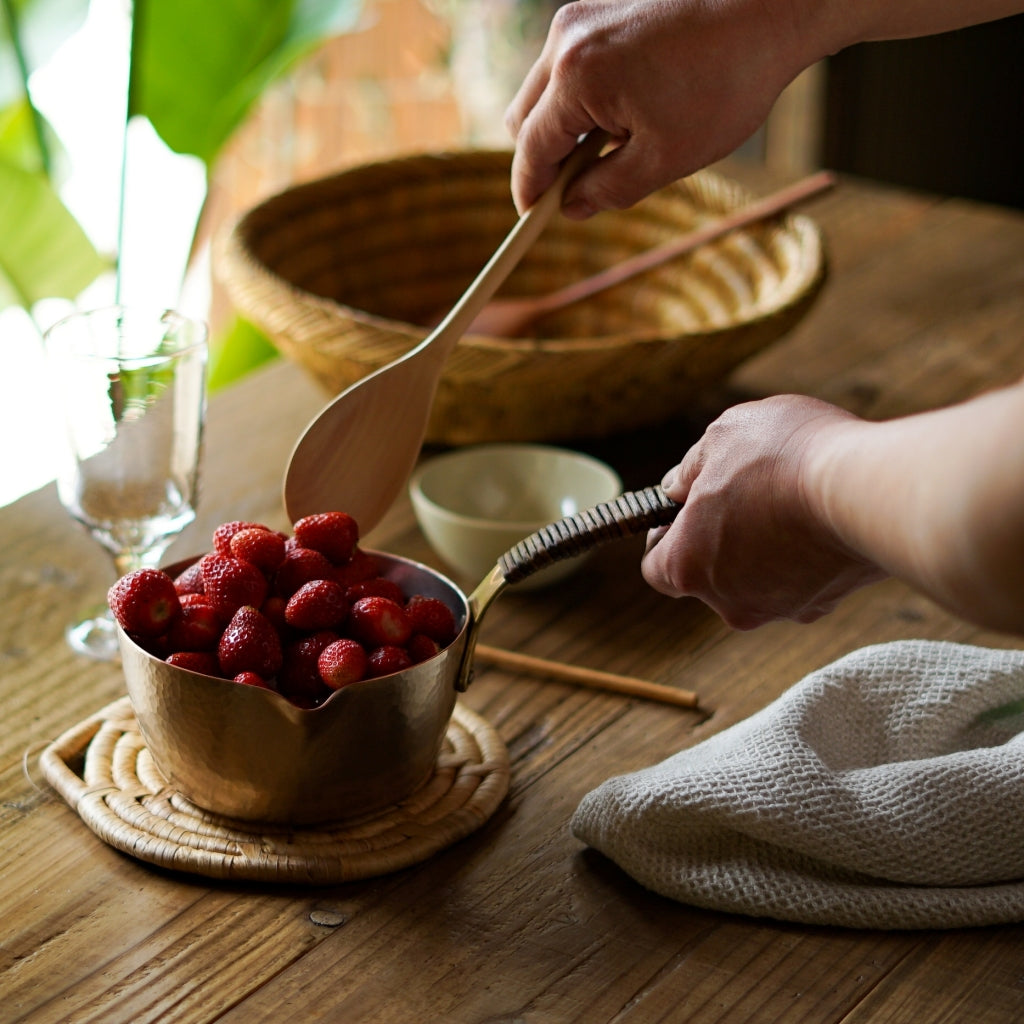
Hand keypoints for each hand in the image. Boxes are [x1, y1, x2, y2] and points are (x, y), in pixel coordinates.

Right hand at [505, 0, 810, 215]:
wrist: (767, 9)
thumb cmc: (725, 82)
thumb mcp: (666, 158)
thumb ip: (608, 189)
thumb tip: (571, 208)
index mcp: (576, 78)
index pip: (531, 150)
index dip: (531, 192)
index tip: (534, 220)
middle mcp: (566, 41)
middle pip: (524, 118)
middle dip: (544, 159)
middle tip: (580, 190)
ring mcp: (580, 19)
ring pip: (544, 93)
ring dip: (566, 129)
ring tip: (617, 148)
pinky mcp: (597, 11)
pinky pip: (569, 69)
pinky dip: (583, 101)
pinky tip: (628, 114)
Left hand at [641, 395, 884, 628]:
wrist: (867, 488)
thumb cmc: (782, 458)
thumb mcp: (720, 438)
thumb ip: (689, 469)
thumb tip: (679, 488)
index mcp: (688, 567)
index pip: (657, 568)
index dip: (667, 535)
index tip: (686, 508)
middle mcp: (730, 601)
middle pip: (711, 574)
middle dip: (722, 537)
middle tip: (745, 492)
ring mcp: (783, 608)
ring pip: (761, 578)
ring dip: (767, 544)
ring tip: (792, 496)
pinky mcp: (828, 602)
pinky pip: (805, 578)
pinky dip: (808, 552)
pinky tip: (824, 514)